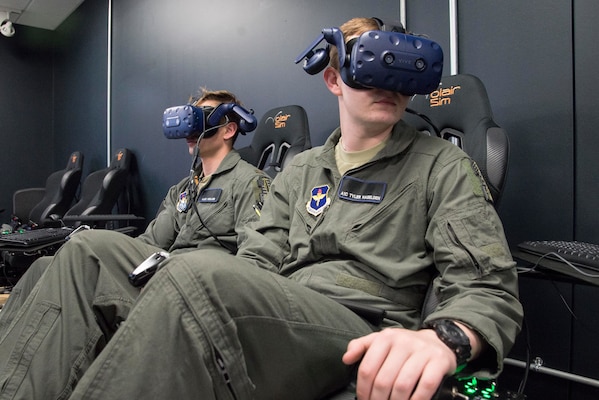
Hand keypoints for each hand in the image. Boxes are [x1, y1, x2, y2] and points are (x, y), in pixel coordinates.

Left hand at [342, 328, 456, 399]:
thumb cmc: (404, 346)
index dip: (363, 389)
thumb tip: (346, 358)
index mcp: (386, 338)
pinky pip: (426, 386)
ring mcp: (422, 351)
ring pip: (402, 385)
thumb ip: (361, 346)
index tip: (364, 399)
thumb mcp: (381, 340)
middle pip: (383, 380)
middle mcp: (403, 342)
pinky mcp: (438, 361)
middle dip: (377, 399)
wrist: (437, 341)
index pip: (367, 368)